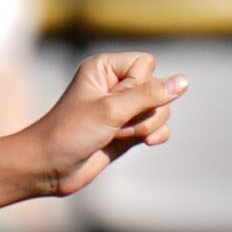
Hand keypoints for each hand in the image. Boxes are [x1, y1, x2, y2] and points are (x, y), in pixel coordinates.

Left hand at [6, 49, 176, 200]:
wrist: (48, 168)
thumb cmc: (70, 133)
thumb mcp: (111, 110)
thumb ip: (150, 95)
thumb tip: (183, 82)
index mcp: (105, 68)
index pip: (146, 63)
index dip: (138, 84)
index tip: (113, 102)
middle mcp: (115, 85)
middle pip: (157, 87)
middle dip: (143, 110)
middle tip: (115, 124)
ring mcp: (122, 109)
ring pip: (160, 109)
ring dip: (145, 126)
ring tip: (117, 135)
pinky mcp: (127, 131)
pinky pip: (158, 126)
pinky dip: (156, 134)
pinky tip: (146, 143)